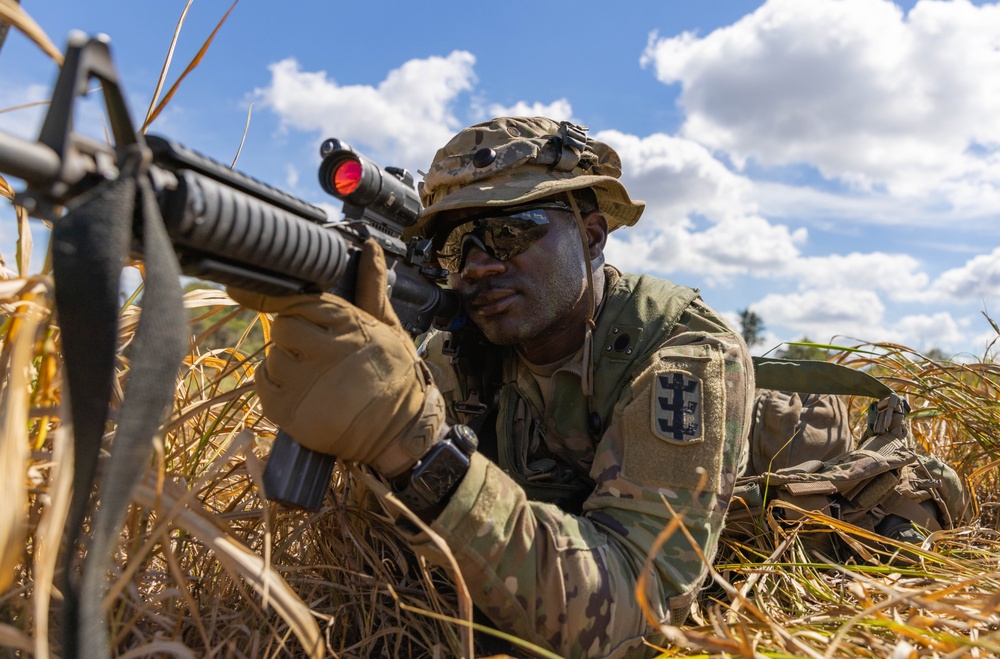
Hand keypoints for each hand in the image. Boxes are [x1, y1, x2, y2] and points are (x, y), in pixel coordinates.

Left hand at [229, 238, 444, 476]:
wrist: (401, 433)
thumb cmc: (396, 377)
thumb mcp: (388, 328)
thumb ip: (371, 288)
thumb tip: (371, 250)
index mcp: (350, 326)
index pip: (301, 300)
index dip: (285, 299)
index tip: (249, 288)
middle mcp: (327, 352)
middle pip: (282, 326)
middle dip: (293, 335)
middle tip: (314, 349)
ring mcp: (306, 383)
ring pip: (272, 354)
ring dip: (285, 361)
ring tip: (313, 375)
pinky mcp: (289, 412)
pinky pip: (263, 382)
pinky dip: (274, 384)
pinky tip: (300, 390)